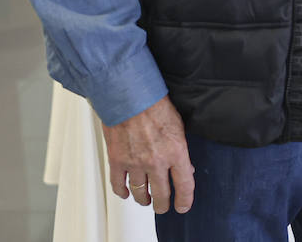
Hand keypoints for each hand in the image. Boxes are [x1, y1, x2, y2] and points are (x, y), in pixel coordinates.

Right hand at [101, 95, 194, 214]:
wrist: (130, 96)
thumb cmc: (155, 105)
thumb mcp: (179, 126)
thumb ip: (181, 151)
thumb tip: (185, 169)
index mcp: (176, 152)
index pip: (184, 184)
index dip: (184, 200)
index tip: (183, 206)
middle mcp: (156, 162)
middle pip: (160, 194)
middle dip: (162, 204)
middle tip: (163, 206)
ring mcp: (135, 163)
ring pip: (139, 193)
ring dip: (143, 199)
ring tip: (146, 200)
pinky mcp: (117, 161)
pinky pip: (119, 185)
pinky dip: (122, 192)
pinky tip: (125, 193)